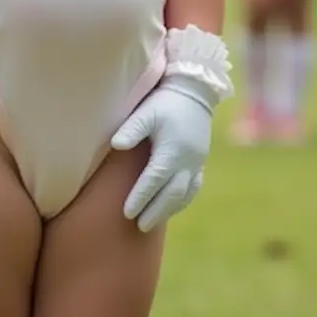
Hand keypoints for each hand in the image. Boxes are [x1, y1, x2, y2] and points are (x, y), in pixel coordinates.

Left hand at [111, 81, 211, 231]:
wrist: (194, 90)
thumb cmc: (165, 100)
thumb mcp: (146, 111)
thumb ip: (132, 129)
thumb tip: (116, 145)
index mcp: (172, 150)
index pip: (154, 180)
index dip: (141, 197)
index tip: (127, 213)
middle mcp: (187, 160)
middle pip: (172, 194)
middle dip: (156, 211)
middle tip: (140, 226)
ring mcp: (196, 162)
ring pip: (185, 193)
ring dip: (169, 209)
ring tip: (153, 222)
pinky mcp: (200, 160)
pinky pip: (194, 187)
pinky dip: (183, 200)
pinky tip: (173, 206)